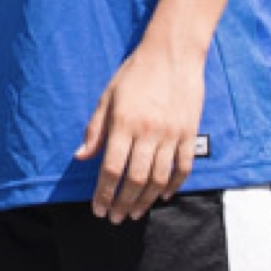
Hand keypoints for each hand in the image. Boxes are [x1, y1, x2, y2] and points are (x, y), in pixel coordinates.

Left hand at [76, 33, 207, 221]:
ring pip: (160, 178)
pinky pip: (183, 166)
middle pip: (135, 179)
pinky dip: (173, 185)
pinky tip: (163, 196)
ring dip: (146, 200)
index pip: (112, 168)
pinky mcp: (189, 132)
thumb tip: (81, 157)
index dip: (104, 193)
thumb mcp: (108, 96)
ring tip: (135, 213)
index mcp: (124, 122)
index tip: (98, 208)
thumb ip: (95, 129)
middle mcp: (149, 131)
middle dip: (123, 203)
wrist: (173, 53)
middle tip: (115, 218)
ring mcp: (172, 134)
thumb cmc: (136, 73)